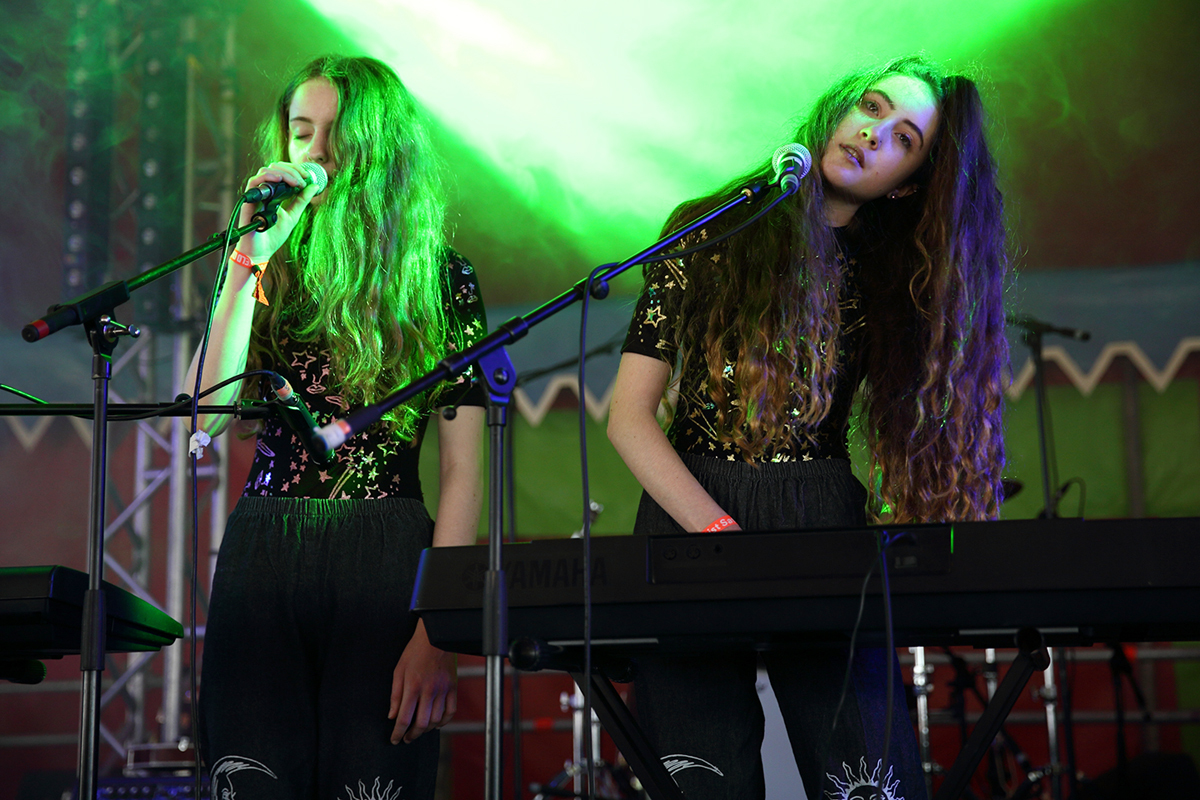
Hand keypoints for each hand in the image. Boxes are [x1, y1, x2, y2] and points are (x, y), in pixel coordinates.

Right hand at [235, 161, 323, 262]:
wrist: (261, 251)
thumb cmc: (273, 235)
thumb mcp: (293, 215)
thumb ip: (302, 201)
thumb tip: (314, 186)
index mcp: (273, 192)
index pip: (282, 172)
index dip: (295, 170)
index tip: (307, 176)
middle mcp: (264, 191)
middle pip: (275, 168)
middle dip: (292, 169)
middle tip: (304, 177)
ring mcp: (256, 194)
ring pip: (266, 171)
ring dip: (283, 173)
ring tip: (296, 182)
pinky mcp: (248, 199)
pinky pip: (254, 181)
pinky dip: (268, 177)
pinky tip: (280, 180)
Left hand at [388, 619, 456, 743]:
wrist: (435, 638)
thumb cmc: (415, 652)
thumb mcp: (398, 671)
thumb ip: (395, 695)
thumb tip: (392, 716)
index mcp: (413, 686)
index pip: (404, 718)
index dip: (398, 733)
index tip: (395, 739)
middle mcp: (429, 691)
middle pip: (421, 723)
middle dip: (412, 735)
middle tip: (407, 738)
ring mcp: (443, 690)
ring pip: (436, 720)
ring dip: (426, 730)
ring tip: (419, 731)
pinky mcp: (453, 688)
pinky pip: (450, 711)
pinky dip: (444, 722)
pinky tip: (436, 723)